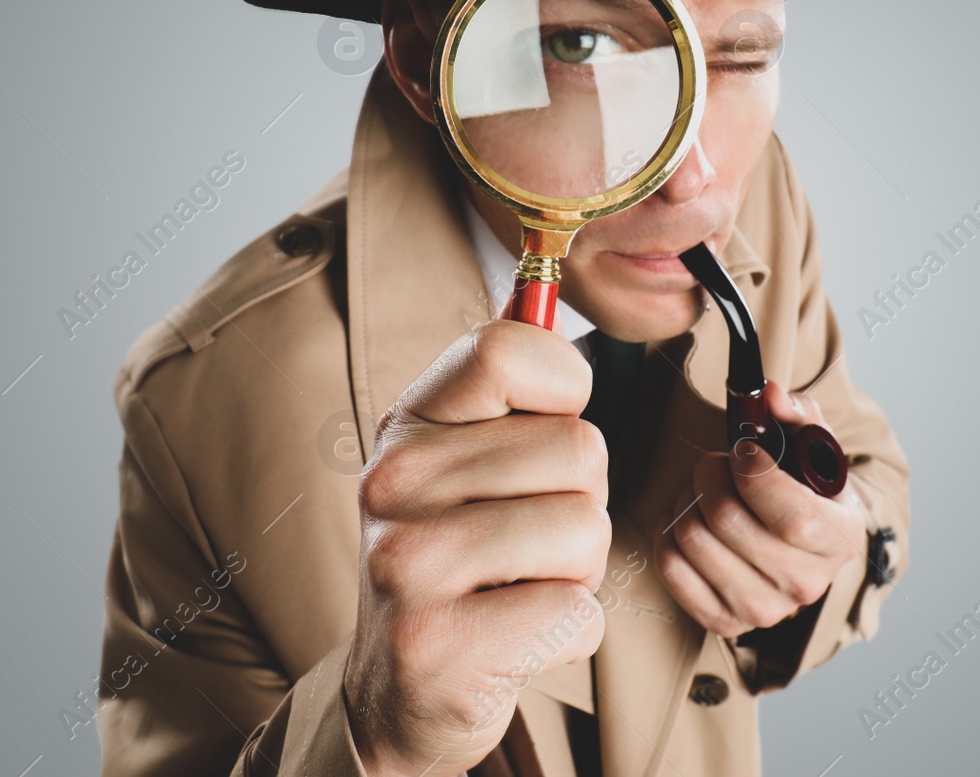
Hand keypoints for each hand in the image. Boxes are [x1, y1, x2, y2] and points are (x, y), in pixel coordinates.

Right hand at [344, 318, 609, 776]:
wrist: (397, 692)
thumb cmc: (457, 562)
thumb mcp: (460, 462)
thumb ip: (503, 391)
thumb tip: (540, 287)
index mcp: (407, 424)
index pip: (508, 347)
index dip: (563, 387)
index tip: (543, 432)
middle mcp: (393, 483)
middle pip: (579, 448)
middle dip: (581, 503)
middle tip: (524, 541)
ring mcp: (407, 565)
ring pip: (586, 528)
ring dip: (578, 570)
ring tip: (518, 587)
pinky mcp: (438, 644)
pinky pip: (576, 610)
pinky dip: (569, 631)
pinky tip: (514, 637)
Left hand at [652, 381, 866, 637]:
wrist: (801, 546)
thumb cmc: (804, 490)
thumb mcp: (813, 448)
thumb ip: (797, 414)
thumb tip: (772, 396)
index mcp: (840, 539)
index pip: (793, 517)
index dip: (755, 476)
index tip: (742, 452)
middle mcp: (806, 583)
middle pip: (729, 522)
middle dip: (710, 475)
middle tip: (714, 464)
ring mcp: (764, 608)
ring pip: (693, 539)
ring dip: (688, 500)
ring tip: (703, 491)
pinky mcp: (725, 619)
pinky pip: (671, 567)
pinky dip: (668, 532)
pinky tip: (688, 519)